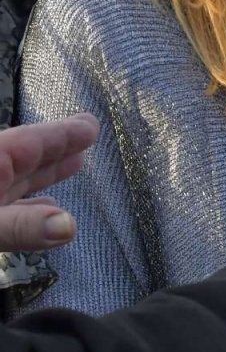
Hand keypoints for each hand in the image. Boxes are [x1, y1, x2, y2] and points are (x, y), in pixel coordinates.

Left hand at [0, 114, 99, 250]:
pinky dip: (28, 205)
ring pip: (15, 183)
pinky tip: (45, 207)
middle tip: (89, 132)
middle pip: (23, 159)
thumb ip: (20, 225)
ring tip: (76, 163)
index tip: (91, 126)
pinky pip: (7, 208)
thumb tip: (70, 225)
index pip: (27, 144)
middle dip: (56, 147)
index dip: (60, 134)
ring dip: (45, 174)